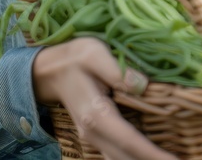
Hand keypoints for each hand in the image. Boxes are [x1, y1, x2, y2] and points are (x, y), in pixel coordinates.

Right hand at [32, 37, 176, 159]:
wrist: (50, 71)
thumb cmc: (75, 58)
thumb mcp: (94, 53)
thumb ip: (117, 70)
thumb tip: (142, 85)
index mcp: (96, 114)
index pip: (128, 140)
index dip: (151, 154)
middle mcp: (93, 132)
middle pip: (126, 158)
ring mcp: (93, 137)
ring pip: (120, 159)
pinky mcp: (96, 136)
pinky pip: (116, 154)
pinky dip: (134, 158)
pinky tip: (150, 156)